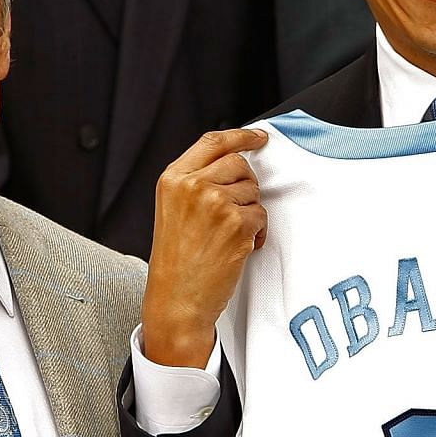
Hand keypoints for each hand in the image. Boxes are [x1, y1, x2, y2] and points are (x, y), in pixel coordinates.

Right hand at [143, 127, 269, 368]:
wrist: (176, 300)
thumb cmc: (176, 261)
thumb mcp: (173, 210)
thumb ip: (196, 182)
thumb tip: (236, 164)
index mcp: (173, 179)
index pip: (213, 142)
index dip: (241, 136)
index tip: (258, 137)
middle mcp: (193, 186)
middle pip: (239, 164)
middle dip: (246, 185)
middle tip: (237, 211)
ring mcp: (216, 203)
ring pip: (253, 191)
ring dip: (250, 212)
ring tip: (230, 236)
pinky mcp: (237, 224)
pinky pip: (262, 215)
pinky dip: (258, 232)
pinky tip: (239, 248)